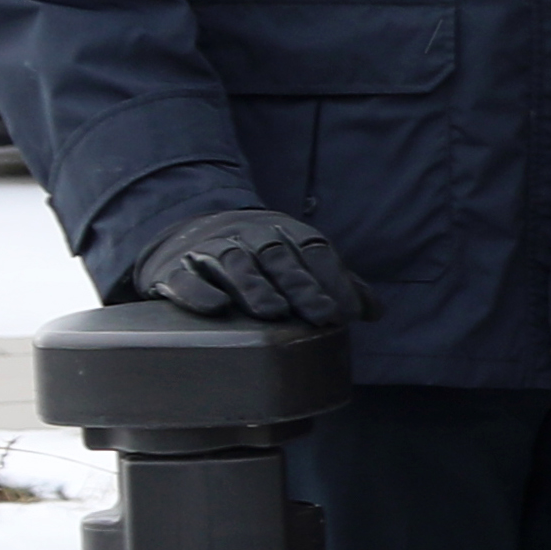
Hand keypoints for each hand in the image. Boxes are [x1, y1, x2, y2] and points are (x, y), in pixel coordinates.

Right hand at [132, 204, 365, 323]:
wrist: (189, 235)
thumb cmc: (261, 259)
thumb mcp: (299, 262)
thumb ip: (336, 284)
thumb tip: (375, 312)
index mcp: (286, 234)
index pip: (315, 250)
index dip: (334, 279)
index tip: (349, 312)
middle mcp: (249, 237)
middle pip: (278, 257)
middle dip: (302, 286)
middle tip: (322, 316)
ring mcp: (211, 250)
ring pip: (234, 264)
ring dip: (254, 287)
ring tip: (273, 312)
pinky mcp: (175, 269)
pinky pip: (185, 277)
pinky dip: (198, 290)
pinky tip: (215, 307)